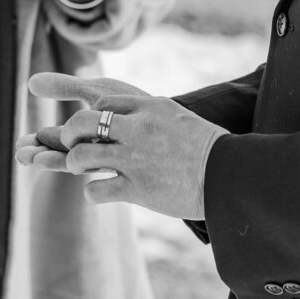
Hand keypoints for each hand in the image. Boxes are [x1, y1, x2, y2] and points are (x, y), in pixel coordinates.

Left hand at [16, 73, 225, 219]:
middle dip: (68, 133)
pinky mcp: (137, 189)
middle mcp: (136, 129)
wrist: (230, 175)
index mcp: (148, 107)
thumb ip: (151, 115)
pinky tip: (99, 193)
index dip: (91, 116)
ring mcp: (134, 159)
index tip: (92, 129)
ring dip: (75, 163)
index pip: (103, 104)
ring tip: (81, 168)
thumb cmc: (207, 148)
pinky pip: (96, 190)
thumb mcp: (178, 118)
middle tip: (71, 144)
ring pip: (81, 156)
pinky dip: (92, 193)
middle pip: (82, 123)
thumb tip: (132, 116)